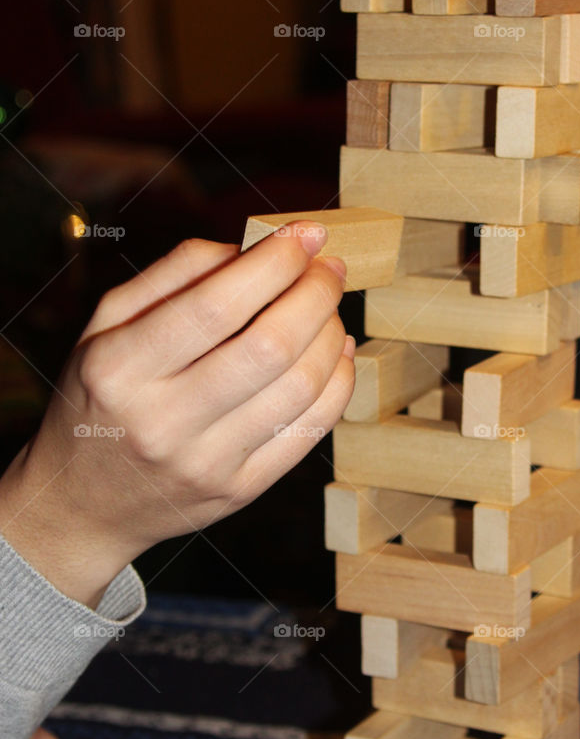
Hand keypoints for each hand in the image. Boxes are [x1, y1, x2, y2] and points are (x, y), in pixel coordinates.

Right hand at [0, 227, 354, 607]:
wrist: (83, 503)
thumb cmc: (102, 396)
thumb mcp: (107, 326)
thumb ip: (173, 276)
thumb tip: (253, 248)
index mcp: (120, 368)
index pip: (215, 306)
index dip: (274, 263)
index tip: (306, 234)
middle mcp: (161, 421)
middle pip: (268, 346)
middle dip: (315, 295)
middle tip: (330, 268)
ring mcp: (205, 463)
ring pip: (299, 388)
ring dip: (331, 335)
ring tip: (330, 309)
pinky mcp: (239, 491)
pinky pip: (310, 432)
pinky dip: (338, 383)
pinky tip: (337, 353)